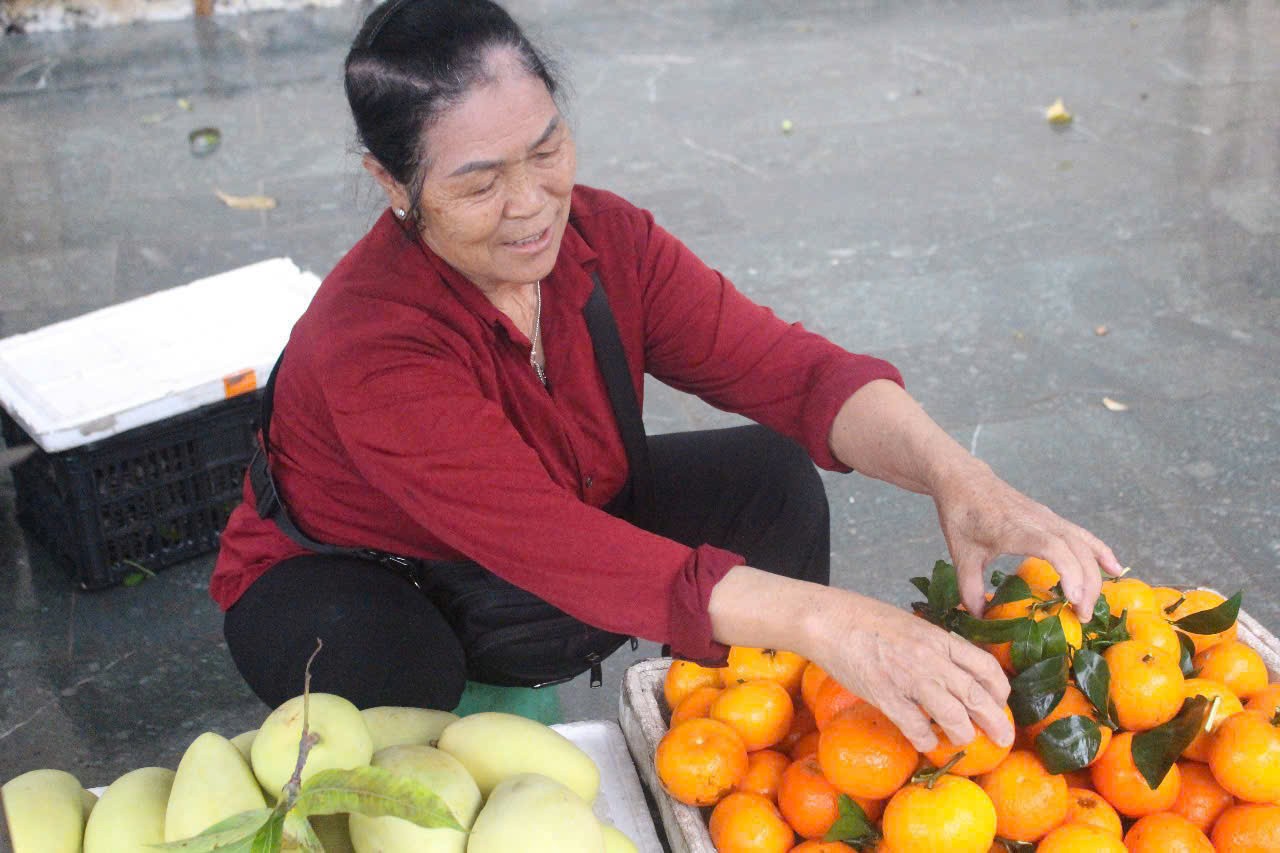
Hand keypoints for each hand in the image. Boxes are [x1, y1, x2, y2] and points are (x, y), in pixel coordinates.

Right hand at [815, 591, 1013, 751]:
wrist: (830, 620)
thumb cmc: (867, 619)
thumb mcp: (911, 625)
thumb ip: (934, 646)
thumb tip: (951, 668)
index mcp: (939, 638)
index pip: (985, 666)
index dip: (1000, 689)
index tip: (1001, 702)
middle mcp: (931, 658)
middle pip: (976, 695)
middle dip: (996, 721)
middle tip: (1004, 739)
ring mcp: (909, 677)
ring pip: (953, 715)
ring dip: (964, 734)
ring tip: (964, 742)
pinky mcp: (885, 695)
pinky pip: (915, 726)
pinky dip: (925, 740)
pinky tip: (926, 743)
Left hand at [933, 464, 1124, 619]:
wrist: (965, 481)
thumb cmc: (962, 515)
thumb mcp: (961, 554)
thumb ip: (970, 588)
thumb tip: (979, 618)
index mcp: (1015, 529)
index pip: (1053, 547)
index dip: (1068, 571)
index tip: (1074, 599)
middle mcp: (1038, 521)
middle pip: (1076, 549)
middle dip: (1087, 584)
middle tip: (1083, 616)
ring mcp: (1048, 518)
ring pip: (1083, 543)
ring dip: (1094, 573)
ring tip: (1093, 604)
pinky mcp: (1052, 518)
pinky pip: (1082, 535)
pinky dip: (1100, 552)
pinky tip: (1114, 569)